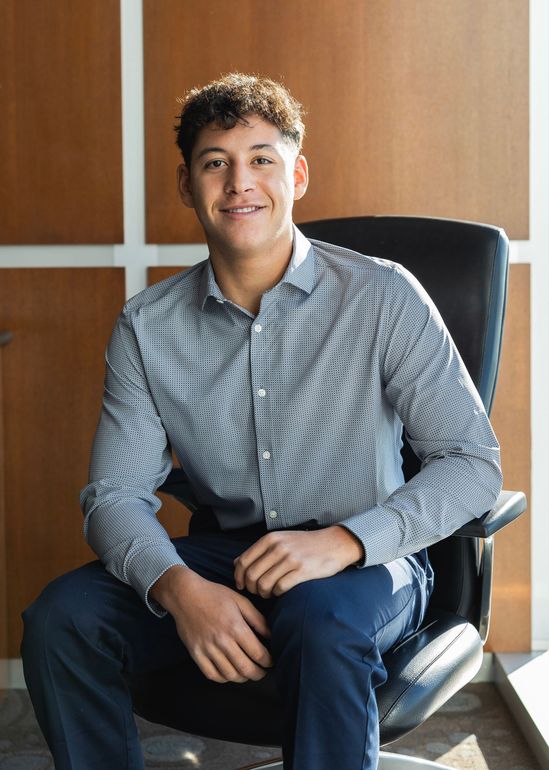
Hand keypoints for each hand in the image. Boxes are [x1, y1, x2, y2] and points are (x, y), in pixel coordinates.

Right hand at [150, 566, 272, 683]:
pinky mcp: (196, 654)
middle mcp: (222, 641)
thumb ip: (257, 619)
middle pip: (245, 668)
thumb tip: (271, 635)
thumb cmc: (214, 595)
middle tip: (263, 672)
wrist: (185, 595)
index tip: (272, 662)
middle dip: (258, 674)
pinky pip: (212, 675)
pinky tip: (230, 673)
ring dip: (242, 678)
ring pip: (230, 674)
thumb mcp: (240, 601)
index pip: (258, 653)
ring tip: (248, 673)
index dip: (268, 661)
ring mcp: (207, 649)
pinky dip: (224, 678)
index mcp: (235, 627)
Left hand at [233, 526, 363, 598]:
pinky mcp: (302, 571)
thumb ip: (258, 551)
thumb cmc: (304, 544)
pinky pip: (280, 588)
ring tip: (269, 593)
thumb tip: (236, 563)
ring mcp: (291, 559)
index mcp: (270, 539)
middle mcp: (278, 547)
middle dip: (250, 588)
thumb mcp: (280, 540)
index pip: (243, 561)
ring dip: (263, 593)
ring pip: (264, 584)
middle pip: (251, 575)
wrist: (334, 543)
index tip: (242, 586)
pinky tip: (280, 592)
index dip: (239, 577)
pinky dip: (276, 594)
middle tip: (257, 592)